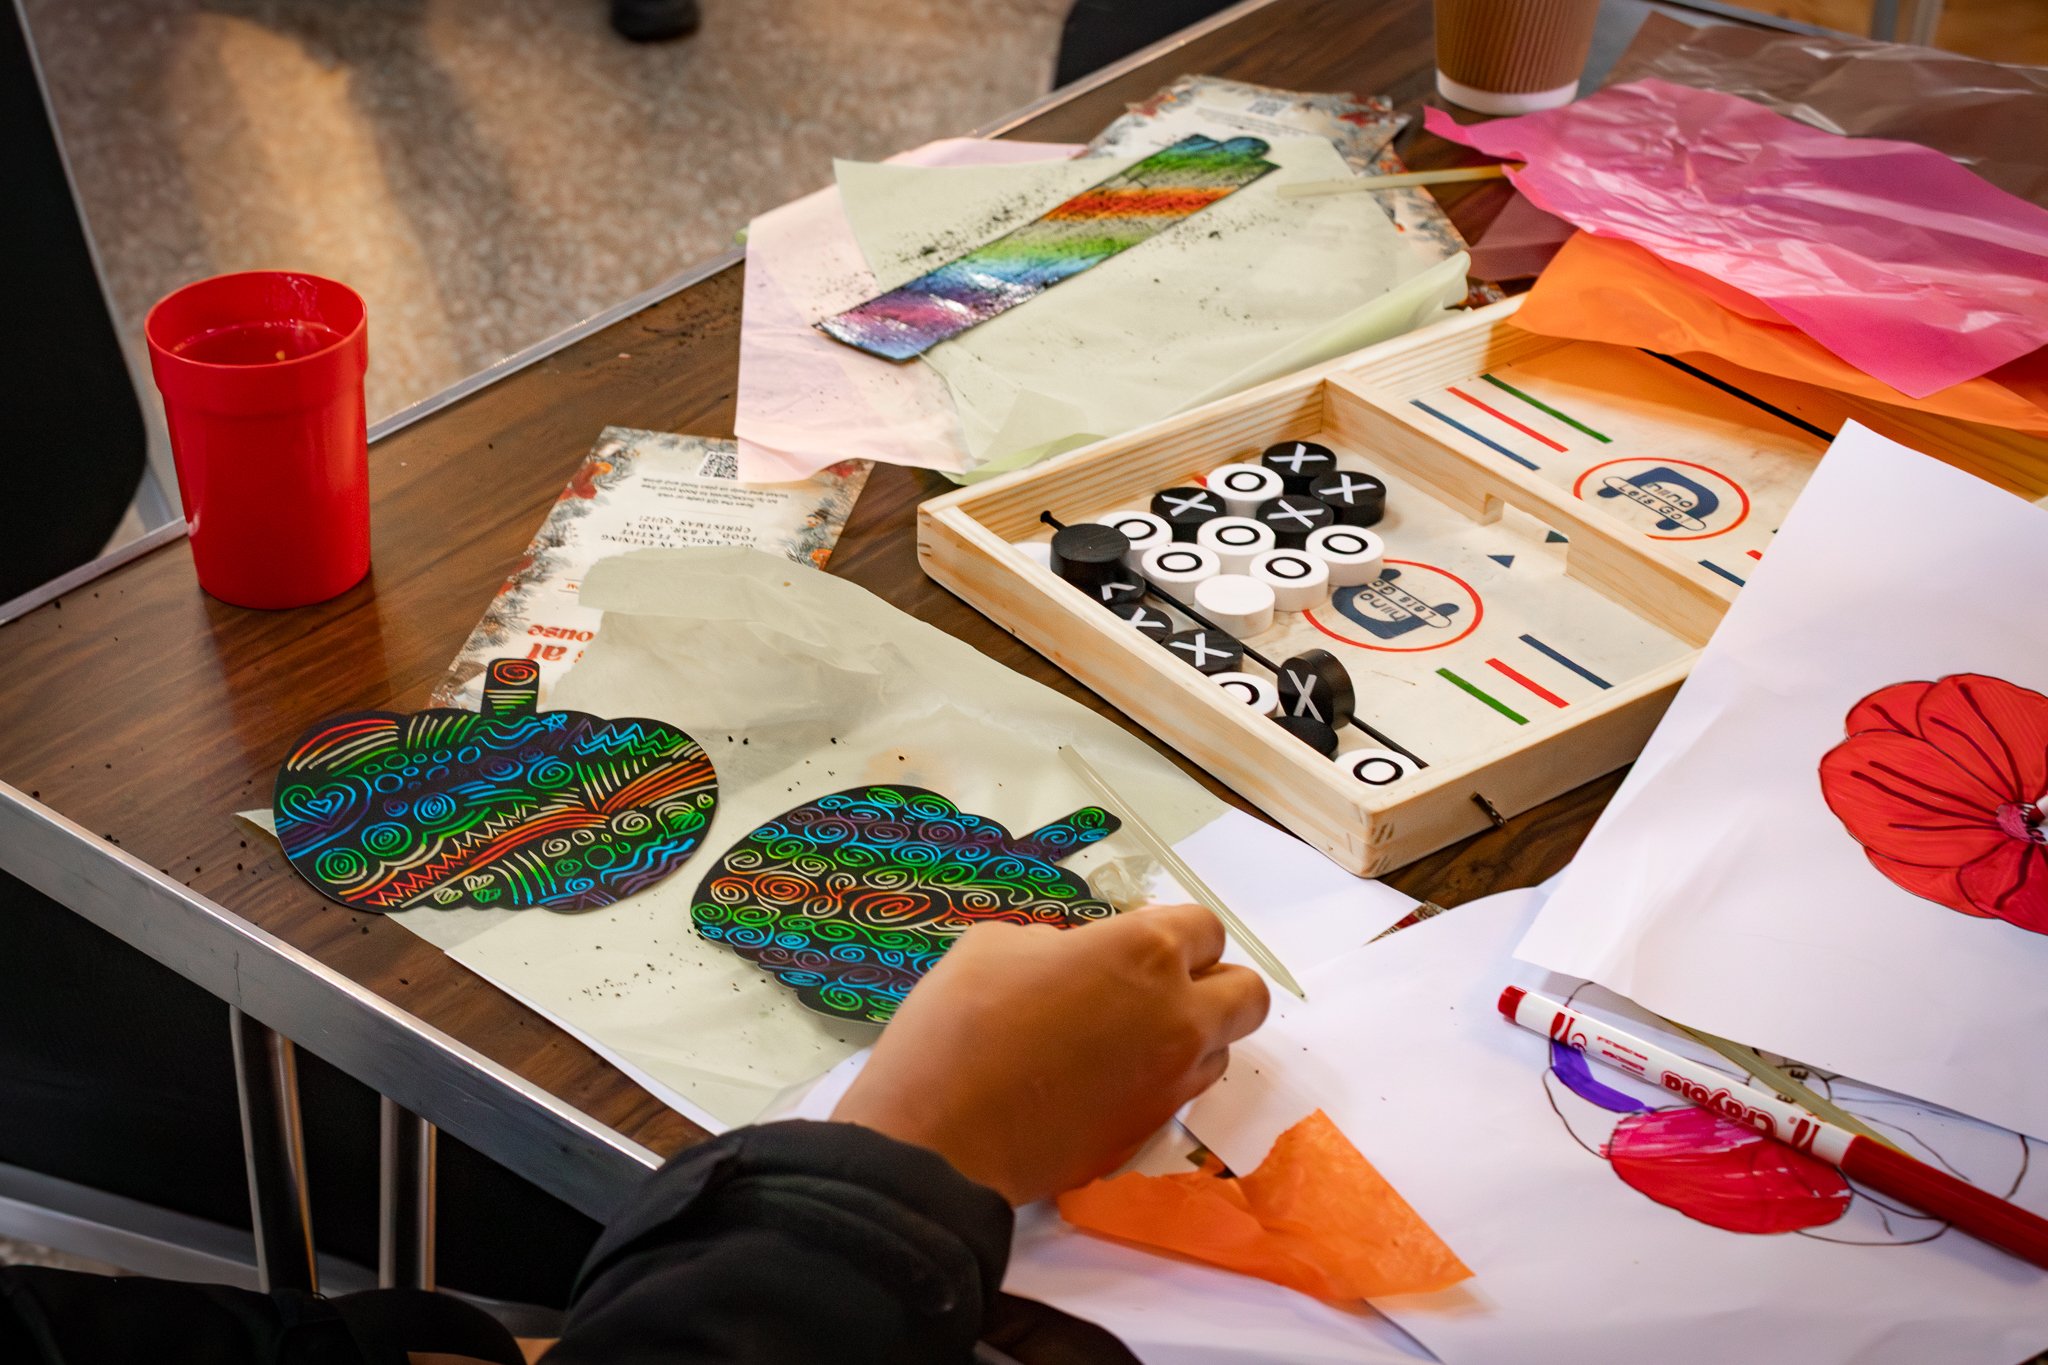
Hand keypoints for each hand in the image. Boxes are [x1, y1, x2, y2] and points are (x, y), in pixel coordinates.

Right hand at [832, 903, 1268, 1204]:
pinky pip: (1181, 1093)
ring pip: (1221, 1049)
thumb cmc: (959, 1026)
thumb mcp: (996, 947)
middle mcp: (1179, 1016)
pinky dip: (1160, 1081)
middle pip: (1247, 993)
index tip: (1133, 942)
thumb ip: (1062, 946)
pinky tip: (1103, 1081)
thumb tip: (1078, 962)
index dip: (1170, 931)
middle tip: (1156, 988)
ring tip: (1125, 1040)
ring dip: (1192, 1036)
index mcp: (1145, 953)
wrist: (938, 1140)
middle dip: (1214, 983)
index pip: (1204, 927)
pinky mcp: (1151, 1133)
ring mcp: (1172, 1082)